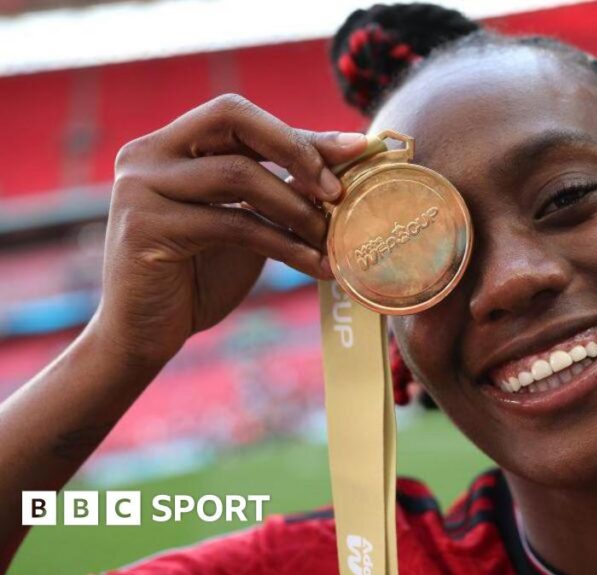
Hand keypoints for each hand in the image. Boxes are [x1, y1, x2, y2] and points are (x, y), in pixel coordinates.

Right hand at [93, 94, 365, 366]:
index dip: (300, 132)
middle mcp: (148, 154)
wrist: (143, 336)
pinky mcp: (146, 227)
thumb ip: (276, 190)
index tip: (356, 148)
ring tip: (331, 240)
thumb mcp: (244, 223)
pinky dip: (286, 245)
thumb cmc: (198, 277)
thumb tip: (343, 162)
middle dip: (295, 148)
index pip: (240, 117)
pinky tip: (316, 266)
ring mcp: (141, 187)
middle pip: (232, 117)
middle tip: (337, 191)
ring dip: (297, 208)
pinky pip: (235, 224)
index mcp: (170, 144)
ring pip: (238, 174)